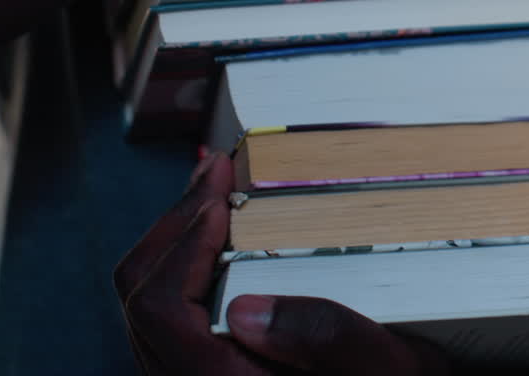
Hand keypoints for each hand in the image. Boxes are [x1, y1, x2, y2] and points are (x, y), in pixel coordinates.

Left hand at [114, 152, 447, 373]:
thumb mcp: (387, 367)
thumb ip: (328, 339)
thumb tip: (247, 307)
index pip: (161, 312)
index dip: (183, 248)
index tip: (222, 203)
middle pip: (141, 298)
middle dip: (176, 224)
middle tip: (216, 173)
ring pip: (147, 303)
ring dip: (177, 238)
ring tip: (215, 190)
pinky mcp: (204, 370)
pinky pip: (168, 313)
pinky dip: (185, 263)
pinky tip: (220, 232)